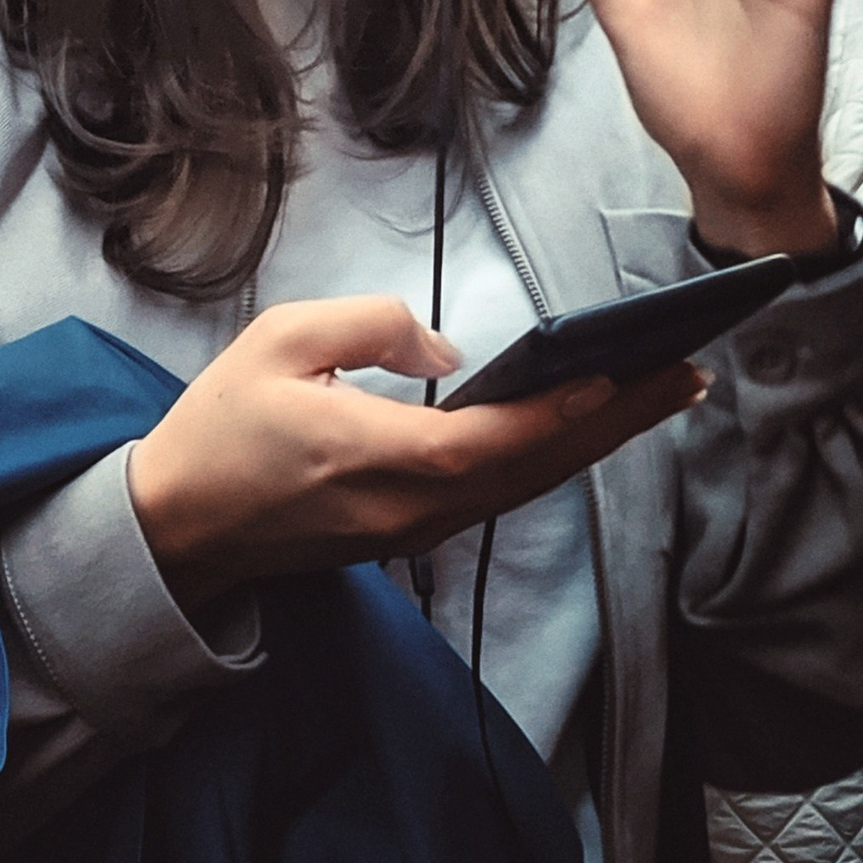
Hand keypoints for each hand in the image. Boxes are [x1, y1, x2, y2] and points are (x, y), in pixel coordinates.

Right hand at [129, 293, 703, 609]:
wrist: (175, 527)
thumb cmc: (219, 429)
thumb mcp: (278, 341)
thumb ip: (373, 327)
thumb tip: (450, 348)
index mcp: (369, 459)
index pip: (488, 442)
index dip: (559, 411)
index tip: (623, 374)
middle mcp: (404, 510)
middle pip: (533, 470)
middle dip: (617, 422)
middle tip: (686, 374)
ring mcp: (410, 532)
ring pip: (526, 487)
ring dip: (599, 441)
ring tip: (661, 394)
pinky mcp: (408, 535)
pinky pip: (500, 496)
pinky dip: (554, 459)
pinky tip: (589, 428)